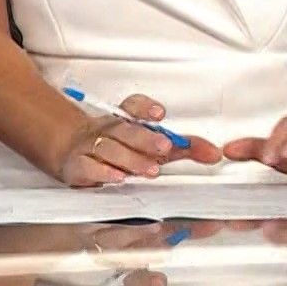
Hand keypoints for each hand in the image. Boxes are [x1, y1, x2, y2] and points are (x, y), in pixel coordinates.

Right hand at [55, 94, 221, 186]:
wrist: (73, 152)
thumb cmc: (120, 148)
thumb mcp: (152, 146)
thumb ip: (183, 148)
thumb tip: (213, 153)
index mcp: (126, 120)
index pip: (133, 107)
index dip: (145, 109)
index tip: (160, 114)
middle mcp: (109, 130)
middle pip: (125, 130)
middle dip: (146, 138)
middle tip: (165, 147)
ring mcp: (91, 147)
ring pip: (109, 148)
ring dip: (130, 158)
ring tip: (150, 169)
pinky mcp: (78, 166)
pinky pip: (88, 167)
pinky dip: (102, 172)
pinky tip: (118, 178)